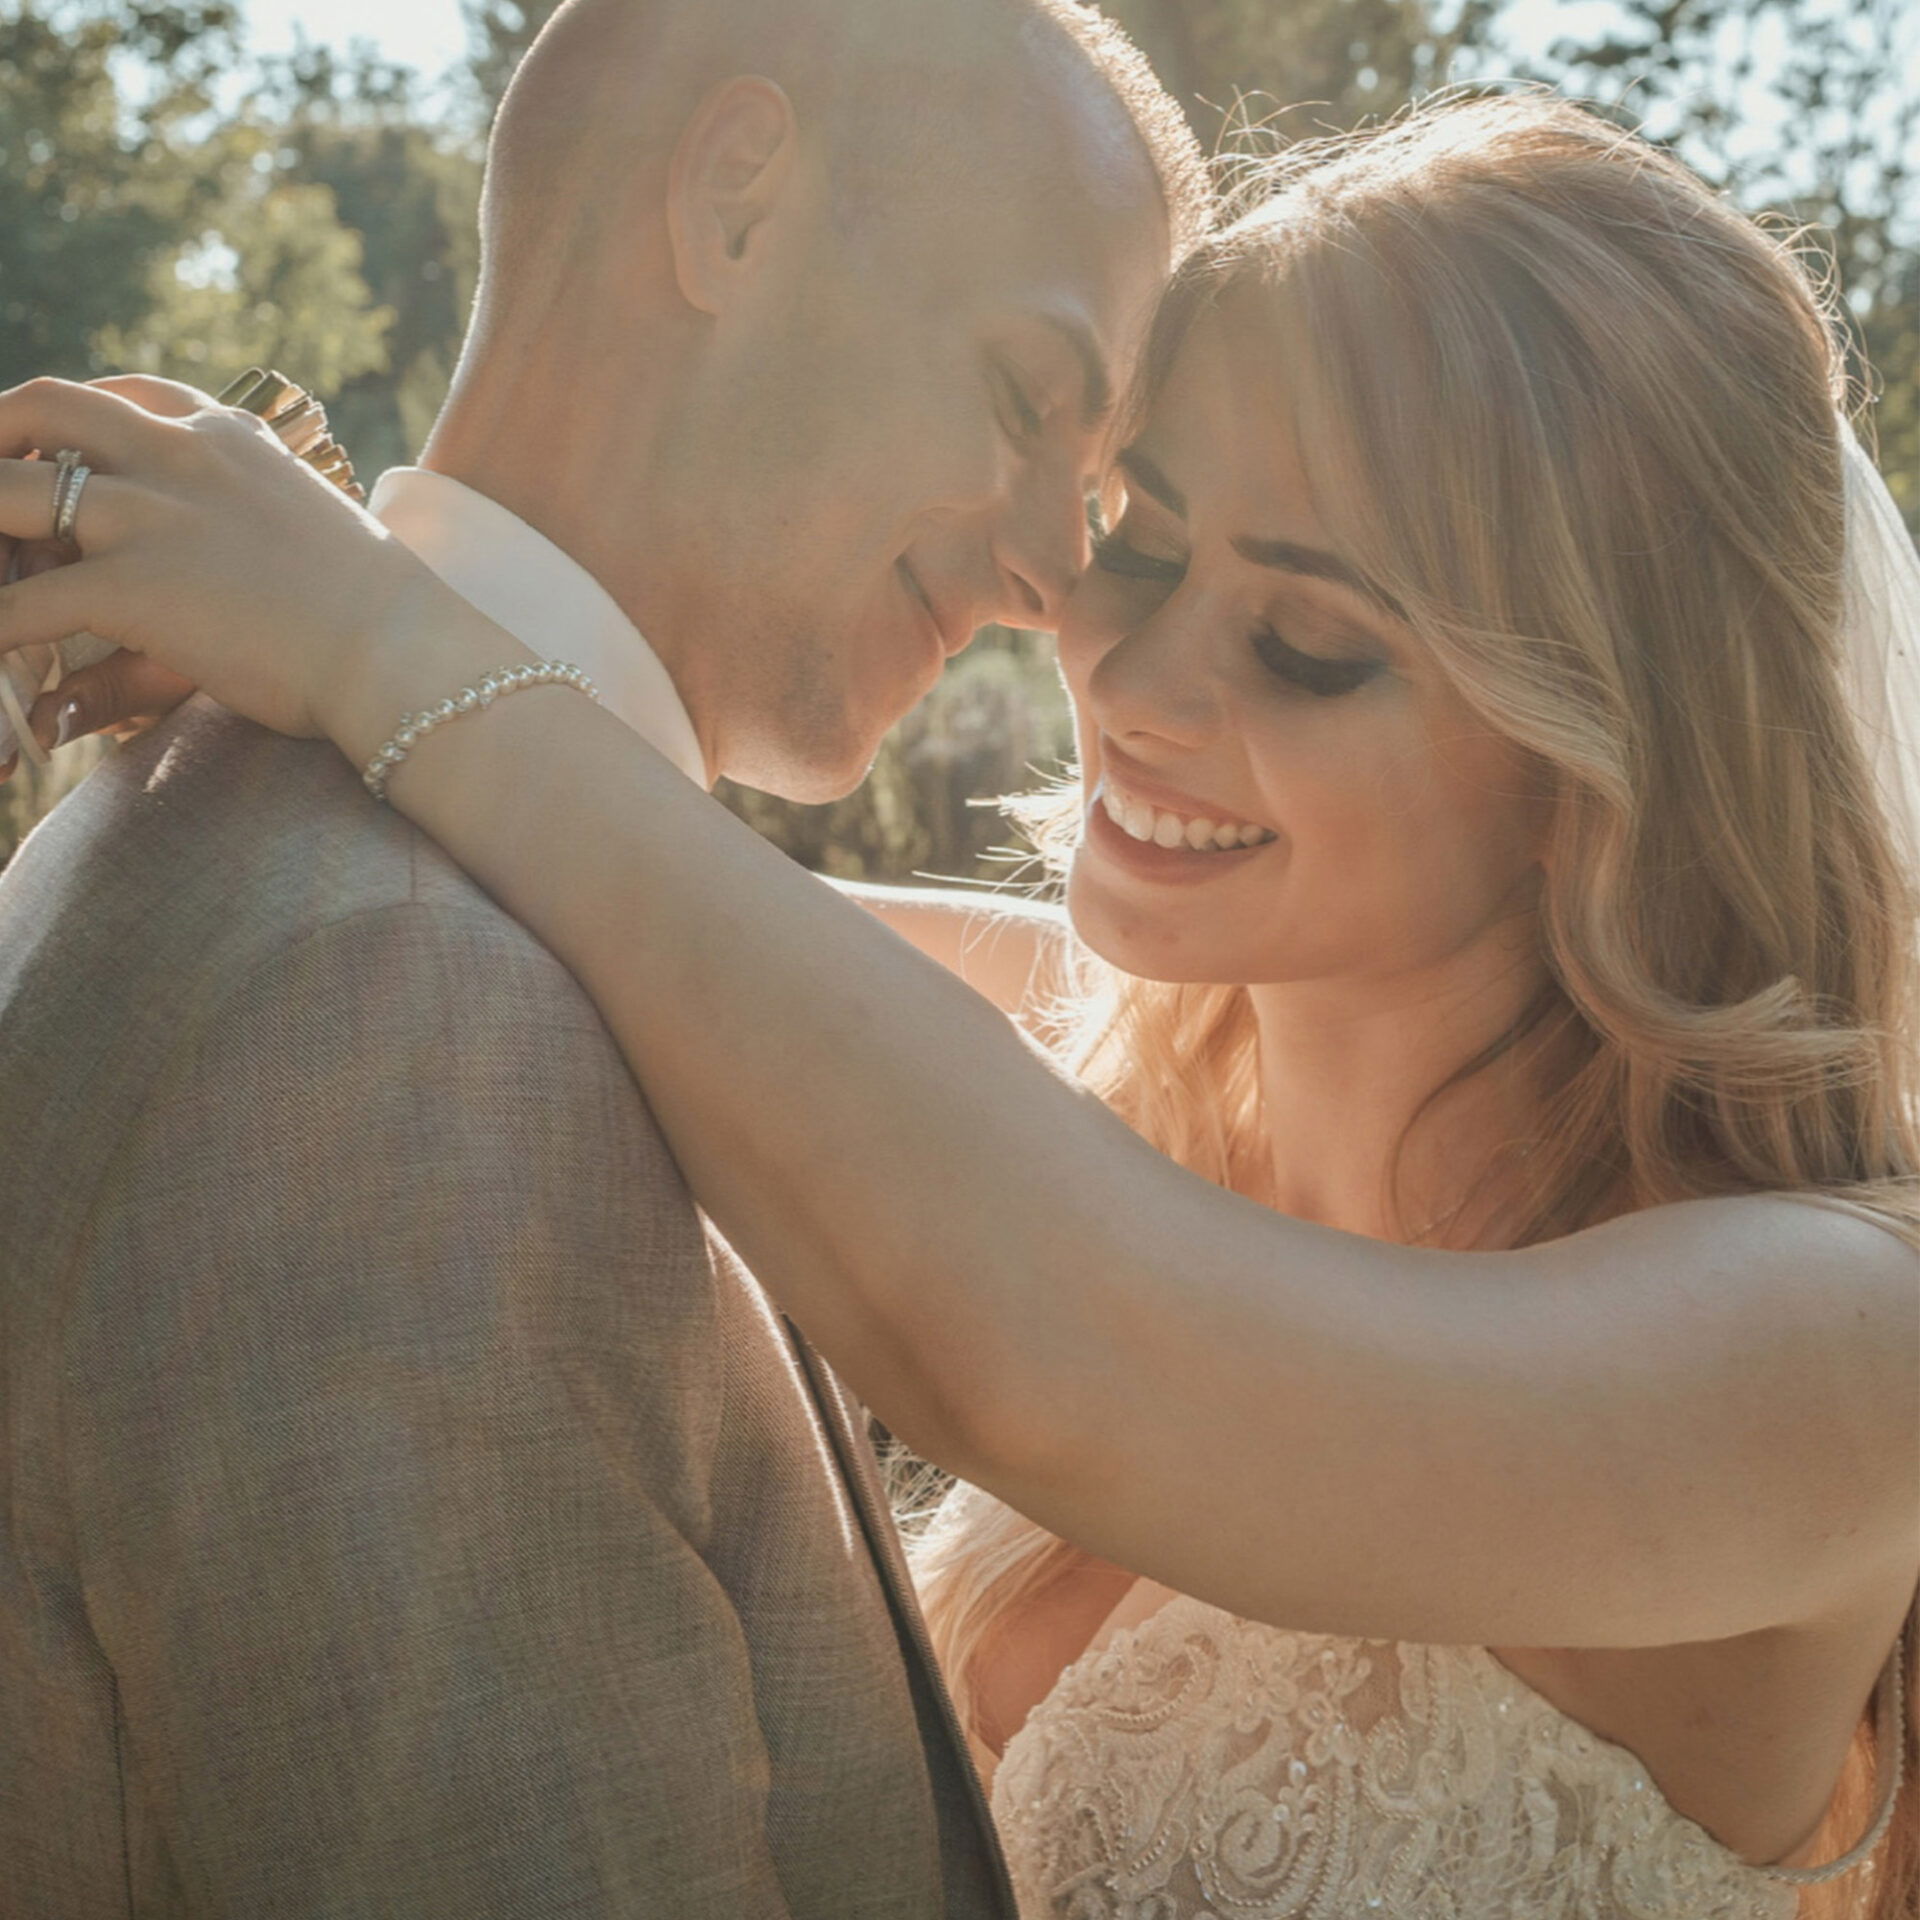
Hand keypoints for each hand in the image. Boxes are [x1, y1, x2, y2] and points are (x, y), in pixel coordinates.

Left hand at [0, 377, 454, 752]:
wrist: (405, 653)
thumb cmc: (385, 617)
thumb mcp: (319, 536)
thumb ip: (265, 526)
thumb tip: (249, 559)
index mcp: (233, 439)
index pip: (130, 393)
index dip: (72, 413)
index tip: (48, 438)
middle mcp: (180, 458)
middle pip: (44, 406)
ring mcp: (150, 518)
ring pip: (9, 496)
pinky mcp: (133, 588)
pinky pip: (24, 604)